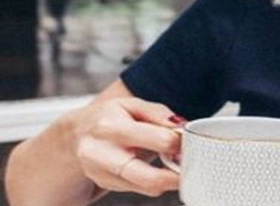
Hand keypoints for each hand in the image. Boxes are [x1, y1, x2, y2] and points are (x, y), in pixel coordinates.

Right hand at [70, 97, 184, 196]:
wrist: (75, 135)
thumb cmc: (108, 117)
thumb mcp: (131, 104)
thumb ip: (158, 114)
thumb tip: (181, 127)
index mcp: (111, 127)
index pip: (159, 140)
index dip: (179, 142)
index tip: (188, 139)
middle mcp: (102, 153)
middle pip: (149, 177)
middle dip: (176, 176)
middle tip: (190, 167)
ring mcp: (102, 173)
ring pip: (146, 187)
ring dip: (167, 179)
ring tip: (174, 165)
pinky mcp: (106, 184)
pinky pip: (139, 189)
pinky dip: (153, 181)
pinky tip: (155, 168)